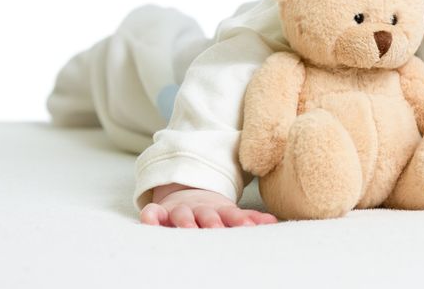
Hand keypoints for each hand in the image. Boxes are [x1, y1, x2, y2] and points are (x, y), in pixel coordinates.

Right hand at [139, 183, 278, 227]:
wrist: (186, 193)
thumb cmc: (212, 211)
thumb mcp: (230, 213)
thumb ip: (250, 218)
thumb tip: (274, 222)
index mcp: (220, 211)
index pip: (232, 215)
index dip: (241, 220)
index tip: (250, 227)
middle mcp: (200, 210)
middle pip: (208, 215)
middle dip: (213, 223)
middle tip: (218, 230)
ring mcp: (180, 209)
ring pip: (181, 214)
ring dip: (185, 221)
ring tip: (187, 229)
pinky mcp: (161, 211)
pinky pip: (153, 213)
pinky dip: (151, 216)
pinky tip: (149, 220)